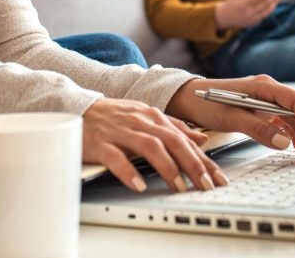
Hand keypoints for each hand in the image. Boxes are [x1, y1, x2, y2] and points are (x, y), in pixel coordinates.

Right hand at [82, 97, 228, 193]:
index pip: (184, 138)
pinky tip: (139, 185)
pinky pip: (116, 157)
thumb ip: (173, 128)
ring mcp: (119, 131)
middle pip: (172, 140)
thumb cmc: (112, 116)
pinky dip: (129, 171)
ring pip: (149, 146)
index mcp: (152, 116)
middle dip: (191, 163)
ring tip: (179, 186)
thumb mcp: (145, 117)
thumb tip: (201, 139)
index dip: (203, 158)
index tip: (217, 177)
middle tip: (205, 184)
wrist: (76, 107)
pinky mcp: (99, 143)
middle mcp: (139, 121)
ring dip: (167, 167)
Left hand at [165, 75, 294, 163]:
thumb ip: (258, 129)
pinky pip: (282, 122)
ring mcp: (265, 101)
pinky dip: (290, 135)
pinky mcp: (260, 110)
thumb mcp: (231, 117)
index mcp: (263, 86)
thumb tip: (284, 142)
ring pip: (292, 118)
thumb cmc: (206, 103)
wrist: (188, 99)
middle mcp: (268, 91)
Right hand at [214, 0, 281, 29]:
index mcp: (243, 5)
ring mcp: (252, 19)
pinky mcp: (254, 23)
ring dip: (274, 2)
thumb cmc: (230, 4)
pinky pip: (264, 15)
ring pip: (266, 10)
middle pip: (265, 3)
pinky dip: (270, 9)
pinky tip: (274, 3)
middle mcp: (249, 13)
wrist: (225, 18)